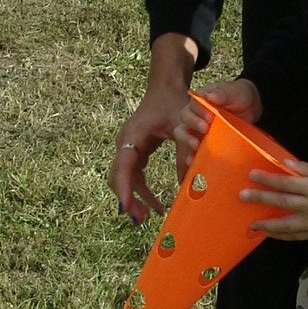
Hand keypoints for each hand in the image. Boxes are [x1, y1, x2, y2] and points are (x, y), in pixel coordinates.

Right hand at [109, 83, 190, 223]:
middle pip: (118, 176)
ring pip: (124, 179)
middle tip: (141, 219)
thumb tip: (188, 181)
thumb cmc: (174, 103)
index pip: (123, 166)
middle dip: (128, 198)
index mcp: (132, 135)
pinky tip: (155, 206)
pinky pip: (134, 176)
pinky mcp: (135, 152)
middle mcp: (125, 142)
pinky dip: (142, 191)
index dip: (123, 188)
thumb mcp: (182, 124)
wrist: (165, 88)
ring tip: (148, 217)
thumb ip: (186, 148)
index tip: (124, 208)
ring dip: (134, 198)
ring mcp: (128, 148)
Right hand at [173, 79, 261, 177]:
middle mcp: (194, 116)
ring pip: (183, 137)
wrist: (250, 106)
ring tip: (194, 153)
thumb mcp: (233, 91)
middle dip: (190, 132)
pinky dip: (191, 158)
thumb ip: (222, 92)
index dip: (197, 114)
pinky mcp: (203, 142)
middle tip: (203, 135)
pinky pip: (192, 150)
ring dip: (186, 145)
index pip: (192, 107)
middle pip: (183, 123)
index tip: (210, 118)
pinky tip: (194, 165)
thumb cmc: (238, 95)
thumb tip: (210, 96)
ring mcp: (196, 130)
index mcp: (199, 102)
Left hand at [241, 162, 307, 238]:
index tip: (252, 176)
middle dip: (261, 198)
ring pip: (286, 225)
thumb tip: (284, 163)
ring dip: (267, 224)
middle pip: (282, 202)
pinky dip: (282, 236)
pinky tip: (270, 234)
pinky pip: (296, 237)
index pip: (286, 183)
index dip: (268, 179)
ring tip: (252, 224)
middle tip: (243, 196)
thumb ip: (306, 168)